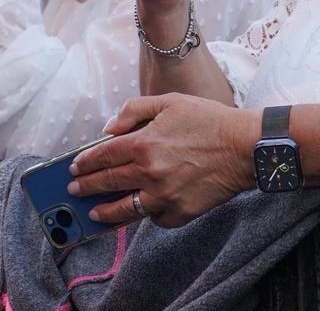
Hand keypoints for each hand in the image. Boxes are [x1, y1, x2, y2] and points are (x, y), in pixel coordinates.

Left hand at [67, 94, 256, 226]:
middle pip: (108, 182)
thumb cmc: (210, 121)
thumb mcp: (171, 101)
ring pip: (124, 209)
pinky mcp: (179, 212)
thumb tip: (109, 128)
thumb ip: (134, 109)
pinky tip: (142, 209)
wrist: (245, 147)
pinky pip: (155, 218)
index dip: (85, 162)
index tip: (74, 167)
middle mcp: (149, 172)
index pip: (103, 155)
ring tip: (95, 212)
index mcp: (145, 143)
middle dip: (86, 186)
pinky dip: (148, 214)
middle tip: (75, 190)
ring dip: (105, 211)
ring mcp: (164, 196)